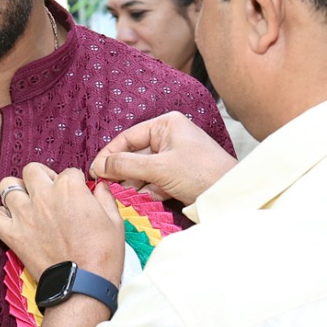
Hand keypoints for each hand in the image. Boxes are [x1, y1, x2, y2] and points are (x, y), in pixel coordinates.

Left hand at [0, 164, 124, 285]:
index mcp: (69, 188)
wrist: (83, 284)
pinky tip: (10, 220)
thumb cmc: (102, 255)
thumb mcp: (115, 221)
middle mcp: (43, 195)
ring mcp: (24, 214)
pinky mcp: (12, 234)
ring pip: (7, 185)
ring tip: (27, 202)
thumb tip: (99, 187)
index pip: (69, 172)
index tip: (77, 195)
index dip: (74, 183)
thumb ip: (105, 197)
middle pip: (33, 170)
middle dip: (42, 177)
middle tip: (49, 191)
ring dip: (16, 191)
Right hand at [90, 112, 235, 204]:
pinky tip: (141, 201)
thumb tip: (99, 167)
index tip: (95, 172)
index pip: (127, 137)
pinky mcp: (179, 174)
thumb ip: (126, 165)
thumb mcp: (159, 168)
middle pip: (134, 154)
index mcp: (166, 125)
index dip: (109, 155)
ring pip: (143, 170)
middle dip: (122, 173)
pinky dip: (148, 191)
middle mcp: (169, 136)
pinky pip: (155, 180)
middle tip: (107, 188)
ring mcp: (174, 156)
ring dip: (134, 185)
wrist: (231, 194)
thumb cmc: (201, 173)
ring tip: (123, 197)